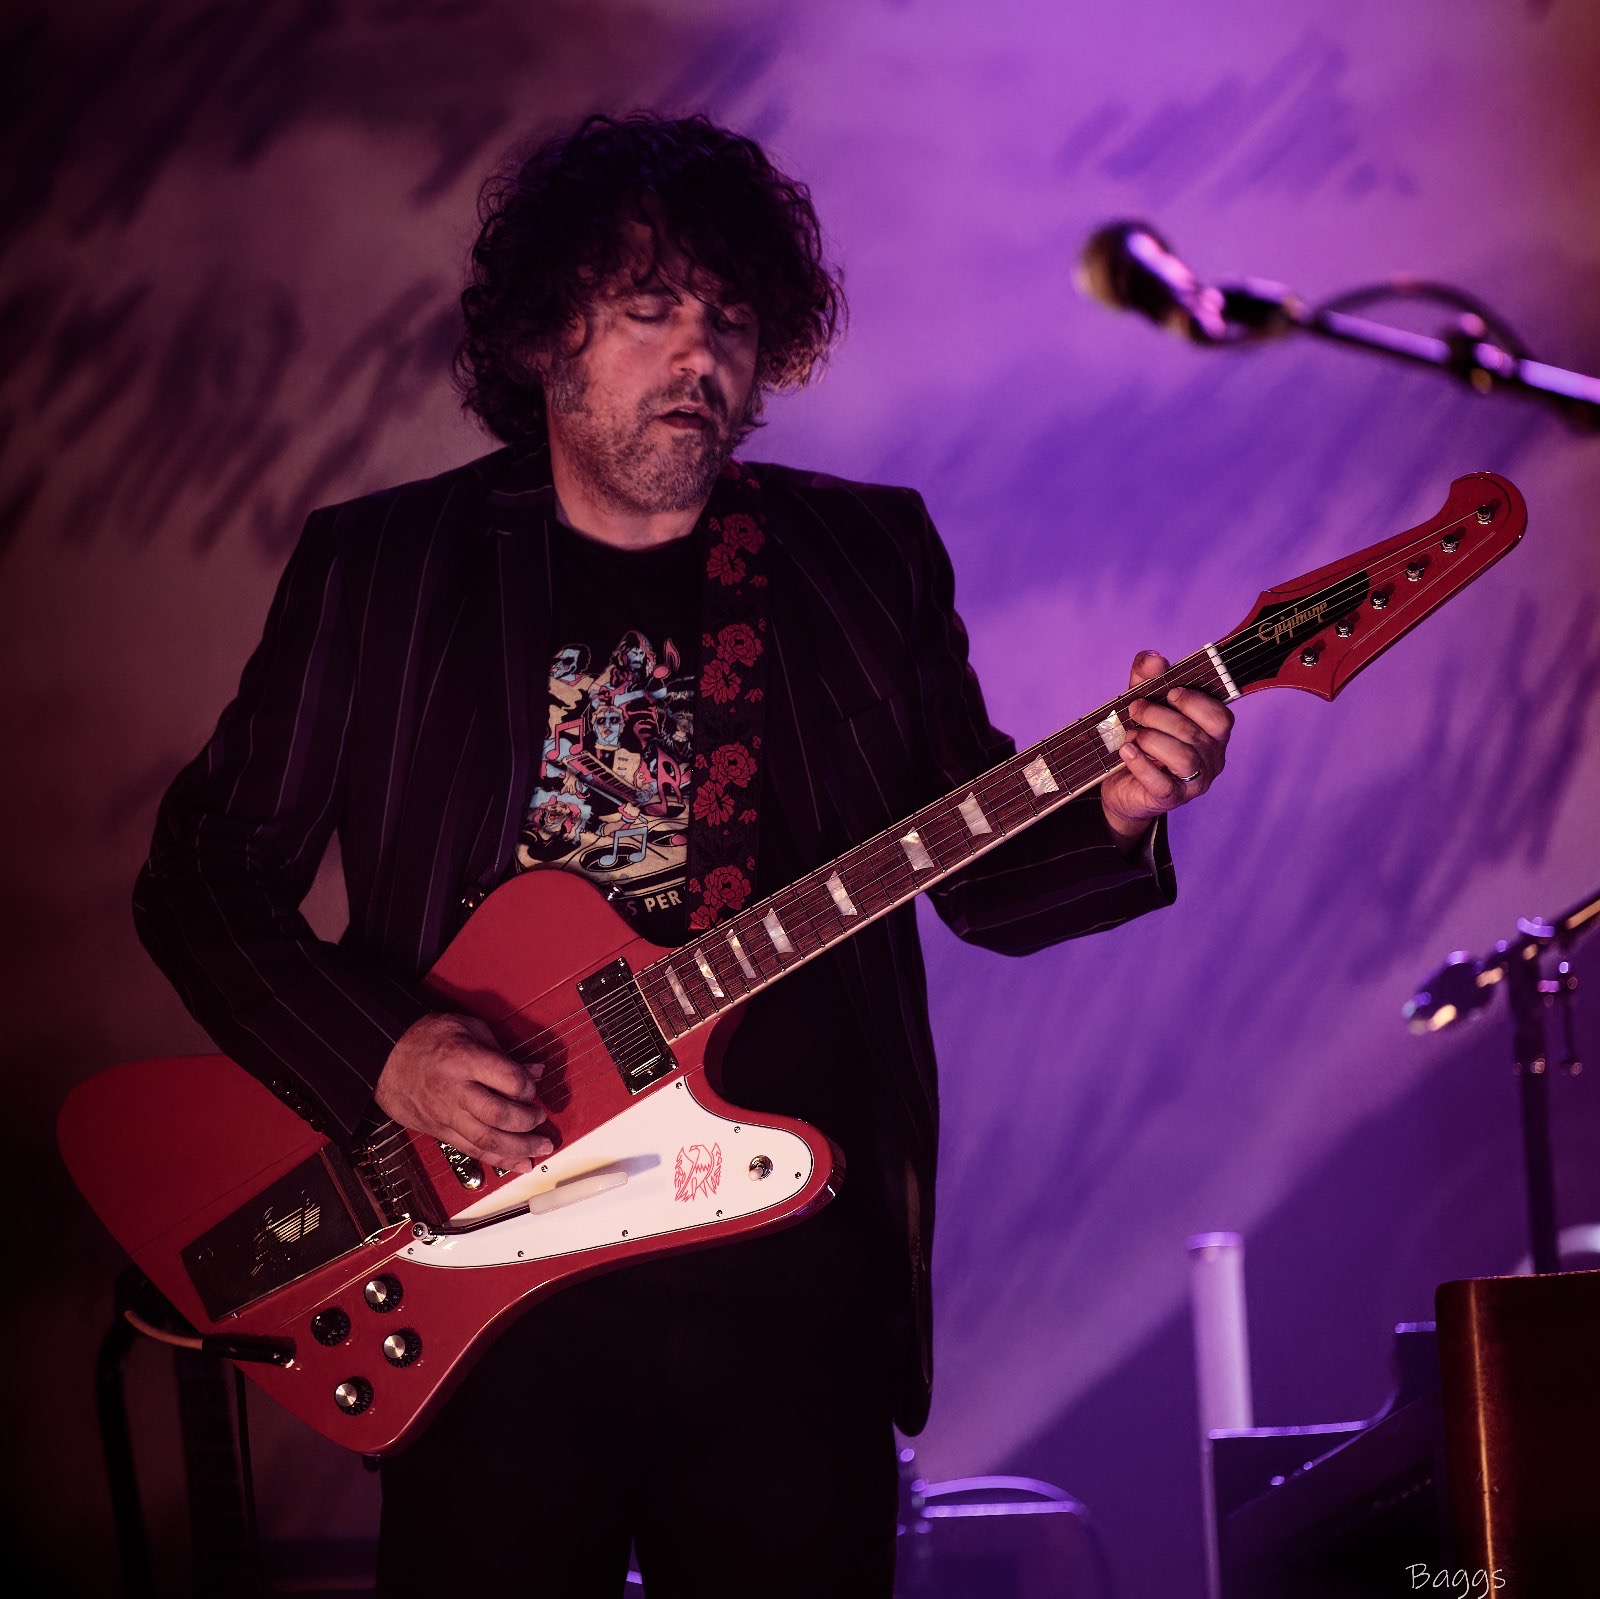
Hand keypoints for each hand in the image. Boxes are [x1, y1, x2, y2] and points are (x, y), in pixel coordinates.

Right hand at [375, 1013, 552, 1172]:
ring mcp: (446, 1114)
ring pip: (487, 1140)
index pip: (509, 1081)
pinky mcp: (439, 1131)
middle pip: (499, 1116)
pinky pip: (472, 1151)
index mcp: (464, 1059)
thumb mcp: (468, 1028)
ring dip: (519, 1149)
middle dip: (528, 1122)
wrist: (383, 1058)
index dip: (530, 1087)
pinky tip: (517, 1163)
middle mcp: (455, 1091)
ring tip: (540, 1149)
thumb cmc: (426, 1038)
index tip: (534, 1087)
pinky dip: (498, 1160)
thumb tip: (535, 1070)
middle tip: (542, 1120)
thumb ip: (503, 1051)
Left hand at [1100, 650, 1233, 846]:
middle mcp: (1211, 758)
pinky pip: (1162, 783)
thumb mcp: (1143, 704)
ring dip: (1152, 739)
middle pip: (1195, 734)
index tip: (1170, 692)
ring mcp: (1195, 782)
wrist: (1122, 785)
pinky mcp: (1172, 799)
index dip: (1195, 702)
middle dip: (1159, 715)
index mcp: (1212, 733)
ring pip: (1184, 758)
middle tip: (1135, 709)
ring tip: (1132, 735)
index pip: (1221, 717)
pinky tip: (1126, 751)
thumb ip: (1147, 679)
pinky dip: (1141, 764)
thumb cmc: (1141, 740)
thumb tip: (1153, 657)